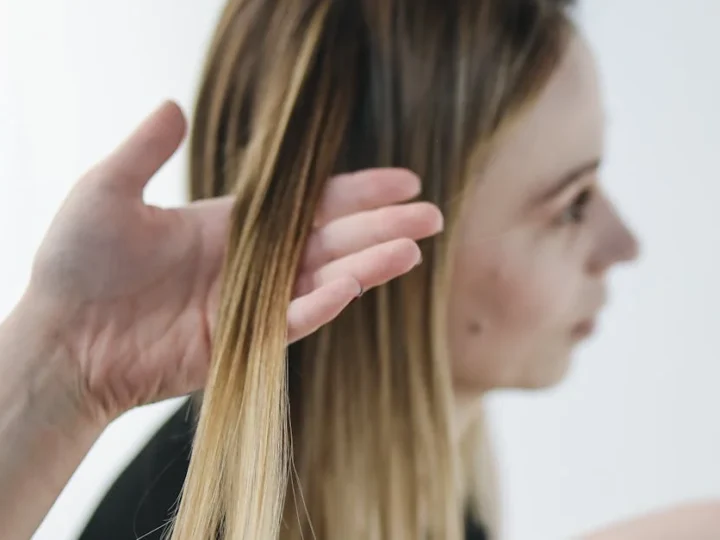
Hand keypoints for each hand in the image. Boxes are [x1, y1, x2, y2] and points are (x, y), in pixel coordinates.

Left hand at [25, 101, 442, 420]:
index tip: (404, 179)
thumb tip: (173, 103)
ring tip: (412, 249)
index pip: (310, 204)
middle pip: (331, 240)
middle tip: (433, 216)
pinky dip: (322, 304)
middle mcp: (253, 263)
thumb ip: (144, 151)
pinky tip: (354, 283)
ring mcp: (251, 305)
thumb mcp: (106, 192)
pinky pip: (292, 322)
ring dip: (368, 264)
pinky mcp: (242, 345)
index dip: (357, 191)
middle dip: (383, 226)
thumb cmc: (77, 265)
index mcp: (234, 225)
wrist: (61, 339)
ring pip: (324, 280)